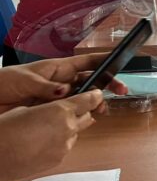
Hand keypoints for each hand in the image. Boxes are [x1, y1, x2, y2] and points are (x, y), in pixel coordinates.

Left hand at [0, 54, 127, 113]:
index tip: (120, 63)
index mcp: (58, 69)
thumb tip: (65, 91)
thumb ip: (46, 87)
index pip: (86, 63)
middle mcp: (62, 83)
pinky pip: (71, 113)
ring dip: (96, 102)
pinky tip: (88, 119)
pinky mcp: (51, 112)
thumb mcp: (25, 80)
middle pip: (91, 81)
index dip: (104, 61)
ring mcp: (57, 98)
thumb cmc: (4, 82)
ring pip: (83, 98)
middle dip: (107, 84)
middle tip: (121, 91)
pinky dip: (81, 116)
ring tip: (103, 109)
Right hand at [0, 91, 103, 180]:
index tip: (96, 94)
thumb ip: (48, 108)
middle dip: (81, 113)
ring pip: (76, 133)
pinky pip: (66, 147)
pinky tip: (41, 144)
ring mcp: (65, 146)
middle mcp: (68, 128)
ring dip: (68, 129)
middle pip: (87, 116)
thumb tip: (54, 109)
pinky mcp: (59, 159)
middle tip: (66, 112)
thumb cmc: (4, 131)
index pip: (90, 100)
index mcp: (60, 111)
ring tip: (46, 131)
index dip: (94, 96)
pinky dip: (59, 143)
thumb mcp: (26, 109)